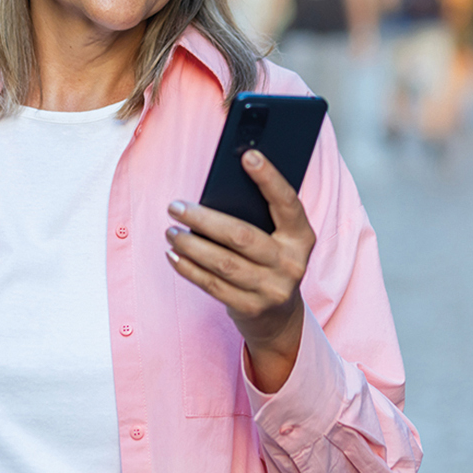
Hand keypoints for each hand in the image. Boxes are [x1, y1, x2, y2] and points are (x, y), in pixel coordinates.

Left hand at [166, 150, 315, 392]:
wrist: (280, 317)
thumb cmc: (271, 262)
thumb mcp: (279, 239)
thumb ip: (261, 217)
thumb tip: (220, 190)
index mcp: (302, 237)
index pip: (287, 202)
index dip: (270, 178)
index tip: (248, 156)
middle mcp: (291, 263)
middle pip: (242, 236)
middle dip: (204, 219)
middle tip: (176, 206)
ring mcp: (272, 289)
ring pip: (223, 263)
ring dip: (191, 244)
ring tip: (171, 230)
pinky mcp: (250, 308)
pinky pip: (213, 285)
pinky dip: (189, 268)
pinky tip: (174, 255)